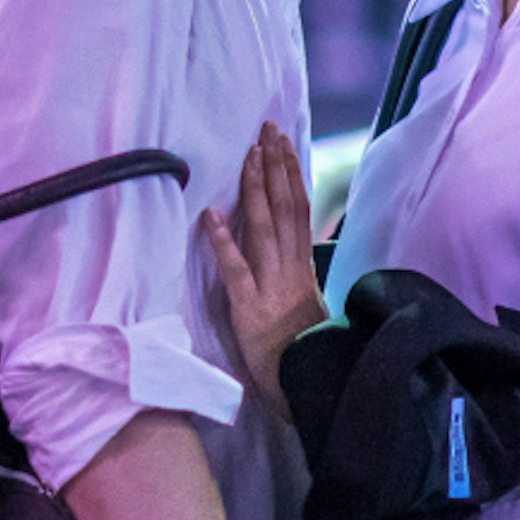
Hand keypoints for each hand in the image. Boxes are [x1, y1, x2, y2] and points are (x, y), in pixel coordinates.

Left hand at [199, 124, 325, 401]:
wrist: (310, 389)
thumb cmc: (301, 351)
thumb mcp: (305, 305)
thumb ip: (296, 272)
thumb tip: (290, 241)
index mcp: (303, 269)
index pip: (299, 211)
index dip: (290, 175)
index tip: (282, 143)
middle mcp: (291, 271)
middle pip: (285, 209)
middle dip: (275, 166)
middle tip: (267, 129)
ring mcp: (272, 288)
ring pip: (265, 229)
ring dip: (255, 190)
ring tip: (248, 155)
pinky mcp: (250, 309)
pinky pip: (236, 270)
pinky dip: (223, 241)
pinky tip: (210, 215)